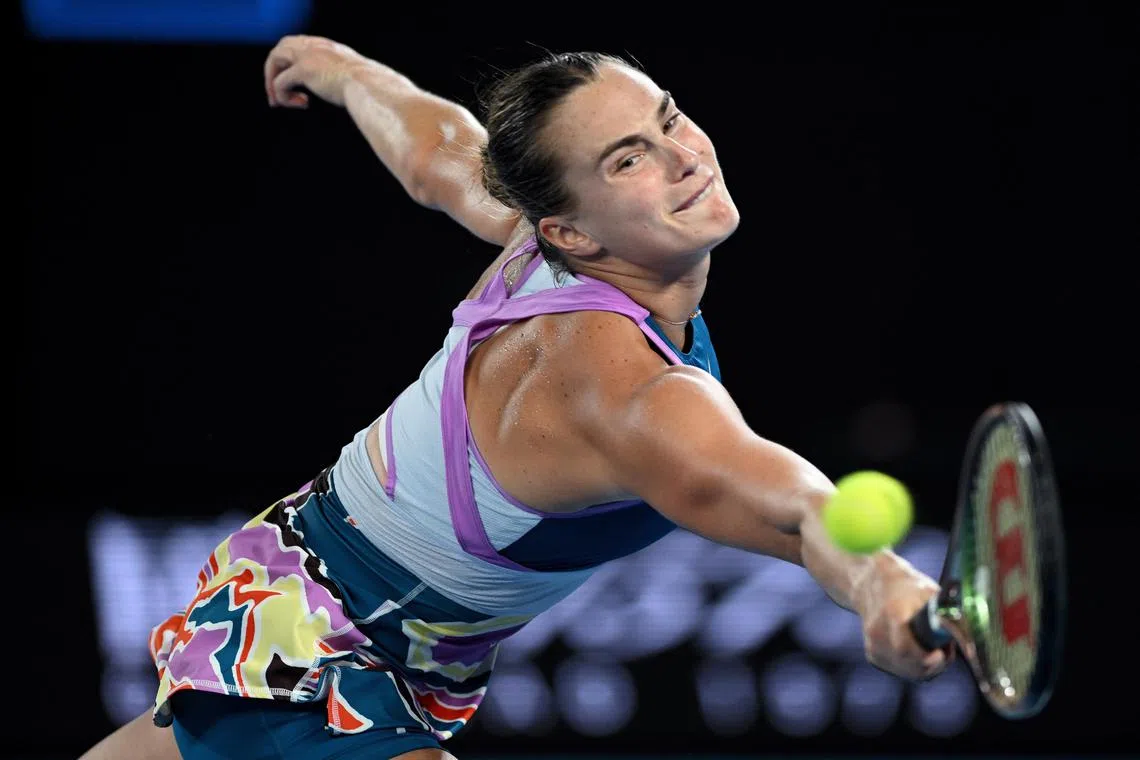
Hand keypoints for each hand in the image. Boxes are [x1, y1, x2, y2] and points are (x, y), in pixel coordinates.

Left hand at [263, 35, 371, 108]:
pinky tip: (299, 104)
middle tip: (276, 94)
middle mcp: (314, 46)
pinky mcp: (303, 70)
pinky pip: (280, 83)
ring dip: (272, 82)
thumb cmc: (368, 88)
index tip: (294, 85)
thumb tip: (344, 93)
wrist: (370, 86)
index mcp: (327, 47)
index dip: (291, 64)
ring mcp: (307, 56)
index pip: (298, 45)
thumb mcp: (354, 77)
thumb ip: (343, 77)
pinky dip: (283, 96)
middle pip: (281, 48)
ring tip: (279, 102)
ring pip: (274, 60)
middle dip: (274, 70)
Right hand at [855, 553, 953, 681]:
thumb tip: (970, 641)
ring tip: (934, 650)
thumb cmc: (909, 588)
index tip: (942, 654)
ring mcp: (873, 645)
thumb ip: (948, 615)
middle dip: (934, 665)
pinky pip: (901, 670)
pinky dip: (914, 666)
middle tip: (945, 653)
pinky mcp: (873, 655)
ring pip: (907, 671)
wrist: (874, 584)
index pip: (905, 648)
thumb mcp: (930, 593)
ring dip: (926, 667)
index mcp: (893, 612)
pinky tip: (919, 651)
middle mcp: (878, 631)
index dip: (928, 658)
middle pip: (910, 664)